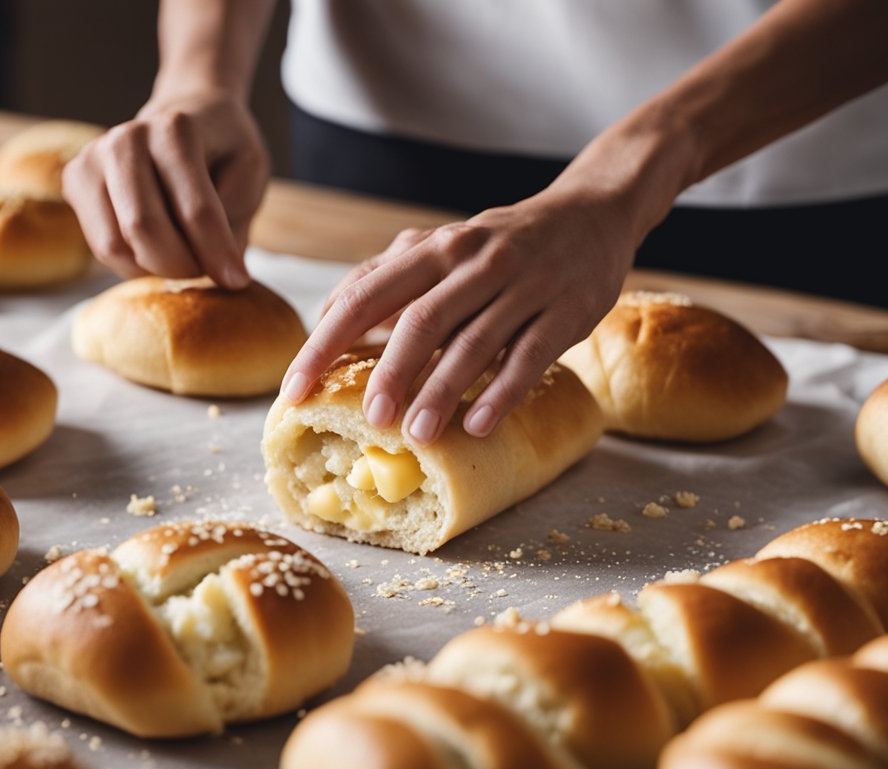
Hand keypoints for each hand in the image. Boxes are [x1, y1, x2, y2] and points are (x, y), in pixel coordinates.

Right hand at [62, 90, 268, 287]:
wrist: (186, 115)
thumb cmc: (222, 149)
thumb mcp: (251, 172)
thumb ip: (236, 217)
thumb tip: (217, 268)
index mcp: (175, 131)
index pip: (195, 211)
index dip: (217, 254)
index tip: (237, 281)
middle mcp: (126, 139)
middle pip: (145, 229)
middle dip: (180, 266)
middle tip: (206, 271)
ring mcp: (93, 158)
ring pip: (115, 246)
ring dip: (154, 268)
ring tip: (183, 256)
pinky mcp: (75, 180)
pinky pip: (101, 246)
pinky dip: (132, 262)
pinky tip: (157, 246)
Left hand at [281, 190, 632, 444]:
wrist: (592, 214)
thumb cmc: (503, 243)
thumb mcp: (443, 246)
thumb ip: (389, 276)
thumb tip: (329, 315)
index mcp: (434, 249)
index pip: (365, 295)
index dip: (325, 344)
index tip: (295, 389)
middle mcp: (474, 262)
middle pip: (420, 320)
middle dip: (390, 373)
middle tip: (369, 420)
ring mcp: (523, 285)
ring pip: (474, 341)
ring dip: (441, 390)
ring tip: (417, 435)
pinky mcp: (567, 309)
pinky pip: (529, 355)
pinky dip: (502, 392)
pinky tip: (478, 425)